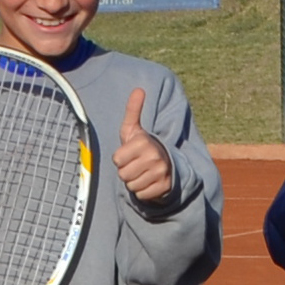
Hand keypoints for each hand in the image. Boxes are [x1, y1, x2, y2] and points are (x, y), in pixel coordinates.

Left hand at [115, 88, 174, 206]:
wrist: (167, 164)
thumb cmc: (143, 146)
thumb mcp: (135, 129)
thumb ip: (133, 110)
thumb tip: (139, 89)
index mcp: (144, 142)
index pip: (117, 159)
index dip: (120, 159)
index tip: (130, 154)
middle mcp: (154, 157)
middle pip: (123, 174)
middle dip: (127, 172)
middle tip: (137, 165)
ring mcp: (161, 173)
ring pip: (132, 185)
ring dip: (134, 182)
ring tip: (143, 173)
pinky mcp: (164, 187)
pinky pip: (141, 195)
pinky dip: (143, 191)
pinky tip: (149, 182)